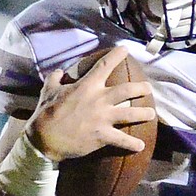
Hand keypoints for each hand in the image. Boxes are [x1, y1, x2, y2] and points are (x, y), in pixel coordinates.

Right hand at [25, 46, 154, 161]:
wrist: (44, 139)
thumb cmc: (46, 113)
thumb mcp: (48, 91)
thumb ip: (55, 79)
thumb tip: (59, 72)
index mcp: (86, 86)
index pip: (104, 65)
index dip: (117, 55)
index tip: (125, 50)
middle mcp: (99, 100)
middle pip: (127, 90)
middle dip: (141, 88)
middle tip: (148, 88)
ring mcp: (103, 118)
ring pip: (130, 114)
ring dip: (143, 113)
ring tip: (151, 113)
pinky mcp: (102, 136)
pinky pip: (121, 140)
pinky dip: (132, 144)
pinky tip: (141, 146)